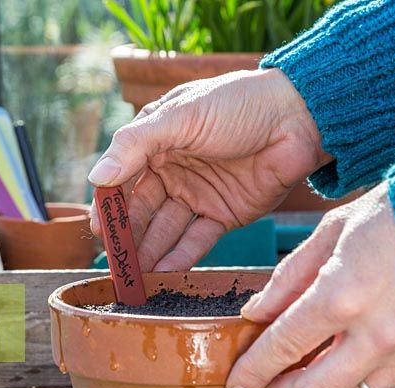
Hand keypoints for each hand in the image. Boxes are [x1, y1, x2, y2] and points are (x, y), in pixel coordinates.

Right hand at [88, 68, 332, 271]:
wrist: (298, 117)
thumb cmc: (237, 104)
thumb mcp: (181, 117)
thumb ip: (136, 145)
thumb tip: (96, 178)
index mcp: (157, 141)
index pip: (122, 179)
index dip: (109, 205)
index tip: (100, 230)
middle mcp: (174, 170)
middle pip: (142, 210)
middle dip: (127, 237)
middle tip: (115, 264)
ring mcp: (199, 194)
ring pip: (166, 229)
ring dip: (149, 252)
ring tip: (134, 276)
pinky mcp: (224, 215)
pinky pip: (197, 240)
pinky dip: (180, 257)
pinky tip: (162, 273)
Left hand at [225, 183, 394, 387]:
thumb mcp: (332, 231)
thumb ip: (289, 278)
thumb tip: (257, 313)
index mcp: (342, 296)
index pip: (282, 349)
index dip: (252, 373)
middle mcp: (377, 333)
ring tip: (304, 377)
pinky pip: (386, 385)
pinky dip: (358, 381)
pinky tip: (346, 359)